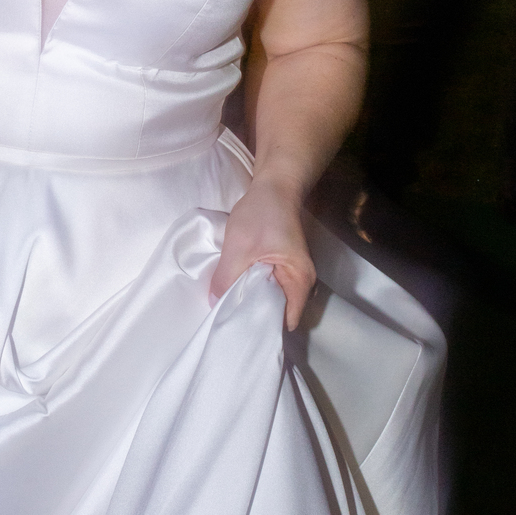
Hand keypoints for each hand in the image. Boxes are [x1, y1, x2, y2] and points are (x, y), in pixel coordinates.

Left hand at [209, 177, 316, 331]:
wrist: (274, 185)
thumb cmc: (263, 214)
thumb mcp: (239, 247)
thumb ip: (227, 279)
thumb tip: (214, 304)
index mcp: (300, 282)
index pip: (285, 321)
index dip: (263, 327)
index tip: (239, 329)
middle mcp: (301, 283)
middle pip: (278, 313)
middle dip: (253, 316)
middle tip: (227, 320)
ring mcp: (291, 275)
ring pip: (270, 299)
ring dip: (251, 302)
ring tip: (228, 306)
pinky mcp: (281, 267)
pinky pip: (267, 287)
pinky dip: (251, 289)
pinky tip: (234, 288)